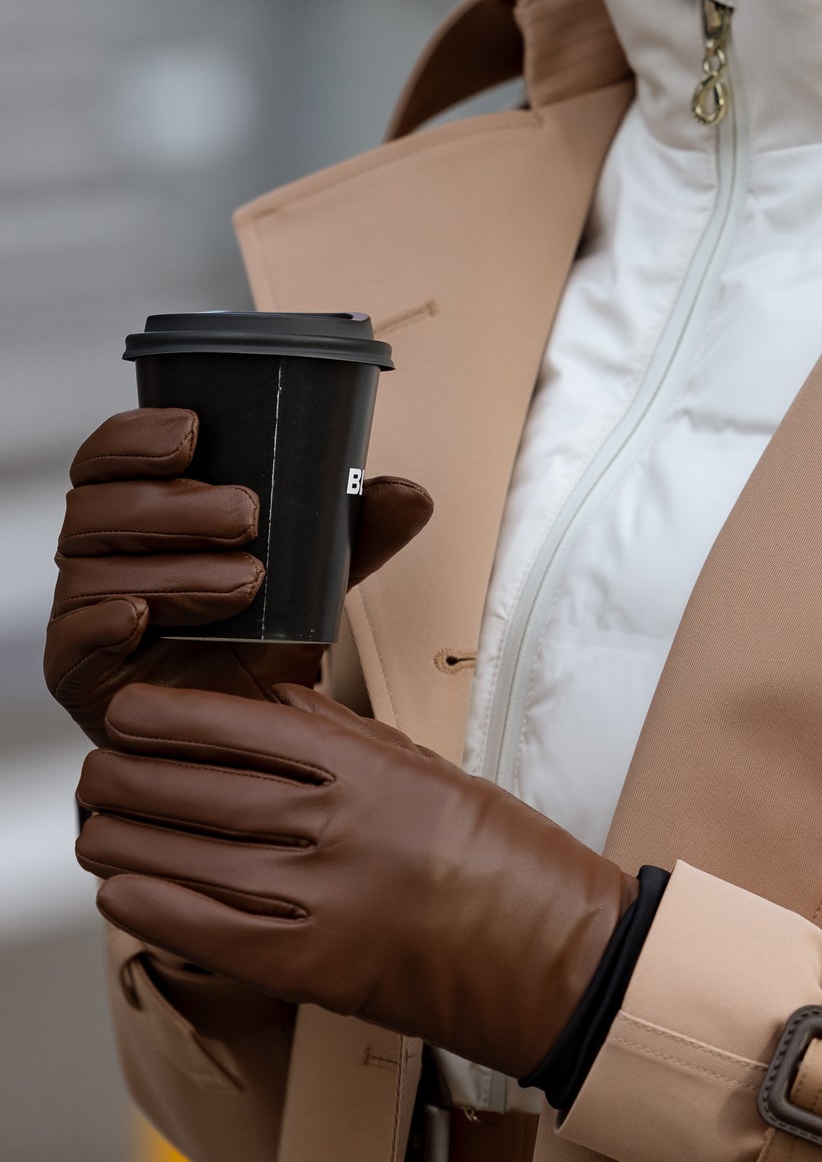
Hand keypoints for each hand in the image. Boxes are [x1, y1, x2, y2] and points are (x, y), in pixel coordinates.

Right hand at [46, 408, 432, 744]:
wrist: (244, 731)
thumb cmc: (260, 636)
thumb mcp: (314, 576)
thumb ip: (356, 533)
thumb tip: (411, 494)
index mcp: (137, 514)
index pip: (108, 458)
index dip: (136, 437)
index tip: (193, 431)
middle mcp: (99, 557)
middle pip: (96, 507)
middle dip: (173, 505)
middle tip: (247, 514)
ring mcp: (81, 614)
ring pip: (92, 569)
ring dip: (172, 565)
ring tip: (246, 580)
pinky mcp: (77, 674)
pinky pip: (71, 640)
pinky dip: (105, 621)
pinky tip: (142, 614)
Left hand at [77, 683, 633, 1075]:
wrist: (546, 949)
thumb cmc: (494, 852)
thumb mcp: (421, 767)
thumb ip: (340, 740)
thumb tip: (267, 708)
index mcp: (367, 762)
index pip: (240, 723)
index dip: (168, 716)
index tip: (128, 711)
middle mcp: (337, 822)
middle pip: (197, 787)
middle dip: (128, 777)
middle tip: (96, 771)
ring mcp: (320, 896)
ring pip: (186, 855)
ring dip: (124, 839)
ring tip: (97, 827)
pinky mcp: (311, 965)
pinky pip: (204, 928)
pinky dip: (150, 907)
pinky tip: (121, 889)